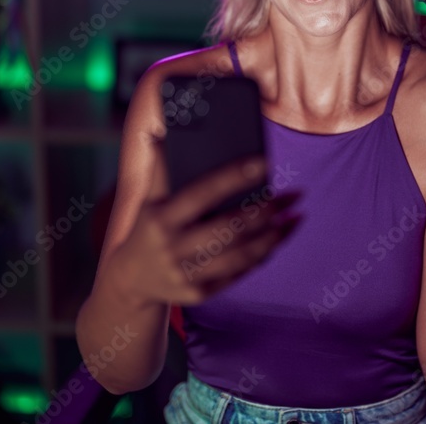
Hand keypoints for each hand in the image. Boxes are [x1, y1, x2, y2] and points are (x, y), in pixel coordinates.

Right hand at [108, 155, 301, 306]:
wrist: (130, 280)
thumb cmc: (147, 227)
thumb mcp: (147, 199)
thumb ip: (159, 169)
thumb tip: (162, 132)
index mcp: (160, 218)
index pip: (203, 192)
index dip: (235, 176)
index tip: (264, 162)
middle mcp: (173, 248)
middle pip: (230, 227)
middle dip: (267, 210)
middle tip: (294, 195)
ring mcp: (186, 274)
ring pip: (241, 254)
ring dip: (274, 235)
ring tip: (295, 216)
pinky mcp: (199, 294)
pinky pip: (238, 273)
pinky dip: (262, 254)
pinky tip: (278, 238)